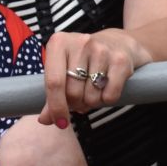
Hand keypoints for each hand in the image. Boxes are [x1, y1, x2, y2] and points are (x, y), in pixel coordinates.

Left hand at [39, 28, 153, 126]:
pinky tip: (107, 89)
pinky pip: (110, 96)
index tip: (60, 123)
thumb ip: (52, 94)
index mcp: (59, 43)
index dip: (56, 107)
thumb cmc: (84, 59)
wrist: (118, 42)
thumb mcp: (64, 69)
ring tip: (94, 90)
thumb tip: (45, 119)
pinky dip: (107, 100)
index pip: (54, 82)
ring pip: (91, 97)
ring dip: (92, 102)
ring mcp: (102, 50)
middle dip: (76, 104)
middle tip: (80, 98)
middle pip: (73, 92)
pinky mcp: (121, 60)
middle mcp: (80, 43)